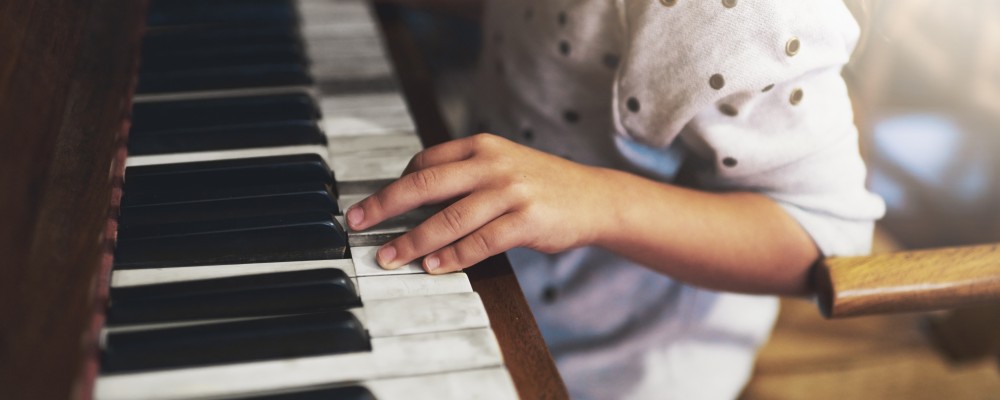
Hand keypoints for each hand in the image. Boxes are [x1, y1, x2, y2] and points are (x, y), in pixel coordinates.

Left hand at [345, 134, 614, 273]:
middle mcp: (492, 163)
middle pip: (425, 183)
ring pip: (449, 217)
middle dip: (385, 205)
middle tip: (357, 223)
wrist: (595, 198)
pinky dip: (453, 257)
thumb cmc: (543, 186)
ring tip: (390, 257)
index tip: (372, 205)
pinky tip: (434, 267)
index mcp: (482, 146)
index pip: (425, 161)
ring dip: (413, 240)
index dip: (394, 184)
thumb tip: (414, 194)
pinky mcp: (526, 220)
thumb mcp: (503, 166)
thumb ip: (464, 174)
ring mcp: (510, 191)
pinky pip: (480, 242)